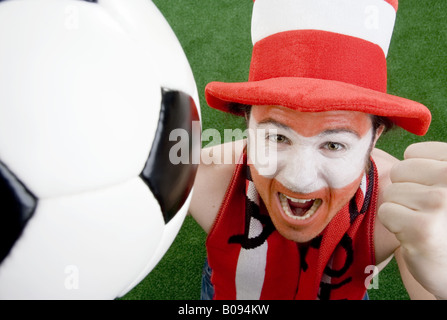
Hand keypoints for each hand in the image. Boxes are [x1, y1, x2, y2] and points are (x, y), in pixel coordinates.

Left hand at [378, 142, 446, 298]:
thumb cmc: (442, 219)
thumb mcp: (441, 182)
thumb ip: (426, 161)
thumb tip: (389, 133)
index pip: (412, 153)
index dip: (414, 175)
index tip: (432, 191)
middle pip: (399, 171)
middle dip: (404, 191)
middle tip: (424, 211)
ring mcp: (439, 202)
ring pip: (390, 192)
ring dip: (400, 209)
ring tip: (421, 222)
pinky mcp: (422, 227)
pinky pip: (386, 212)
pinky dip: (394, 224)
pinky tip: (414, 234)